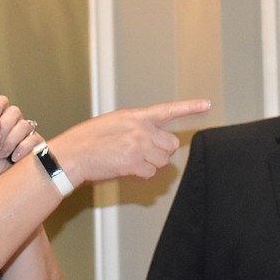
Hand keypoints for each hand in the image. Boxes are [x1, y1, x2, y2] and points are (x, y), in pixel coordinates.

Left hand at [0, 95, 41, 180]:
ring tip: (3, 154)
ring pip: (24, 125)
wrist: (3, 184)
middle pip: (14, 111)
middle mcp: (15, 126)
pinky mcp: (38, 145)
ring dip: (10, 141)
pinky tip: (15, 157)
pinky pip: (33, 139)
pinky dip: (21, 148)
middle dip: (3, 127)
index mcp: (0, 122)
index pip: (2, 103)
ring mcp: (27, 135)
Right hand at [48, 98, 210, 186]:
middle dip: (161, 152)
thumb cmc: (88, 140)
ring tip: (128, 160)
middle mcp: (141, 129)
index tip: (207, 105)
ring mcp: (139, 146)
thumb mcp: (114, 123)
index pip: (168, 110)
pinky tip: (124, 168)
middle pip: (170, 145)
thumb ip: (137, 128)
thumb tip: (152, 141)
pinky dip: (140, 175)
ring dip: (149, 165)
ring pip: (162, 162)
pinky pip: (150, 174)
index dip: (190, 107)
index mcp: (136, 116)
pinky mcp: (134, 163)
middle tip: (142, 153)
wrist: (72, 154)